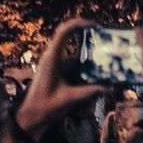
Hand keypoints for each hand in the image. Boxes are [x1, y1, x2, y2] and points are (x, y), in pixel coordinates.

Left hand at [14, 19, 102, 137]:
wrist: (31, 118)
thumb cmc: (46, 107)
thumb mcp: (70, 98)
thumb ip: (90, 92)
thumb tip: (110, 87)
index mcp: (52, 58)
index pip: (64, 32)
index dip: (79, 24)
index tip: (95, 26)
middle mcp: (53, 57)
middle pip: (72, 39)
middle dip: (89, 38)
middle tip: (107, 40)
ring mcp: (55, 64)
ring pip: (74, 53)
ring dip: (89, 54)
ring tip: (108, 58)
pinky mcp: (58, 72)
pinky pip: (73, 64)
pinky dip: (85, 66)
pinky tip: (98, 73)